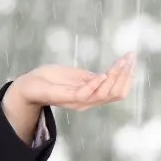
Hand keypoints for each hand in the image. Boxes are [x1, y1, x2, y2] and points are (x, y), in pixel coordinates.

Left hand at [9, 52, 136, 110]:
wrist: (28, 85)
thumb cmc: (52, 80)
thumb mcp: (78, 76)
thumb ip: (94, 78)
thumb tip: (113, 72)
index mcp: (93, 96)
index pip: (118, 92)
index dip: (128, 77)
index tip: (133, 59)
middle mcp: (88, 102)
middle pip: (116, 94)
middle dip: (126, 75)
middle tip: (131, 57)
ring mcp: (78, 101)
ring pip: (105, 94)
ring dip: (116, 76)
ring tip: (121, 62)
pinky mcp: (65, 97)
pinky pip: (86, 94)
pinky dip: (96, 84)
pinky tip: (103, 74)